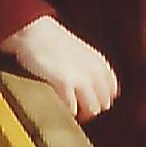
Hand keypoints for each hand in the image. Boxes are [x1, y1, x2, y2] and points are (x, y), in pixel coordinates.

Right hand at [1, 16, 120, 120]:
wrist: (33, 33)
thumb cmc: (51, 43)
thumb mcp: (80, 55)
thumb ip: (89, 71)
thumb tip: (91, 91)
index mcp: (100, 64)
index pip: (112, 92)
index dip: (100, 100)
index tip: (89, 103)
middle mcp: (95, 71)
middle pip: (104, 104)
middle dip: (91, 109)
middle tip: (77, 110)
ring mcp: (82, 78)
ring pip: (92, 110)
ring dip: (81, 114)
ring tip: (68, 110)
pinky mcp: (65, 84)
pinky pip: (73, 109)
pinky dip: (66, 111)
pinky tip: (59, 106)